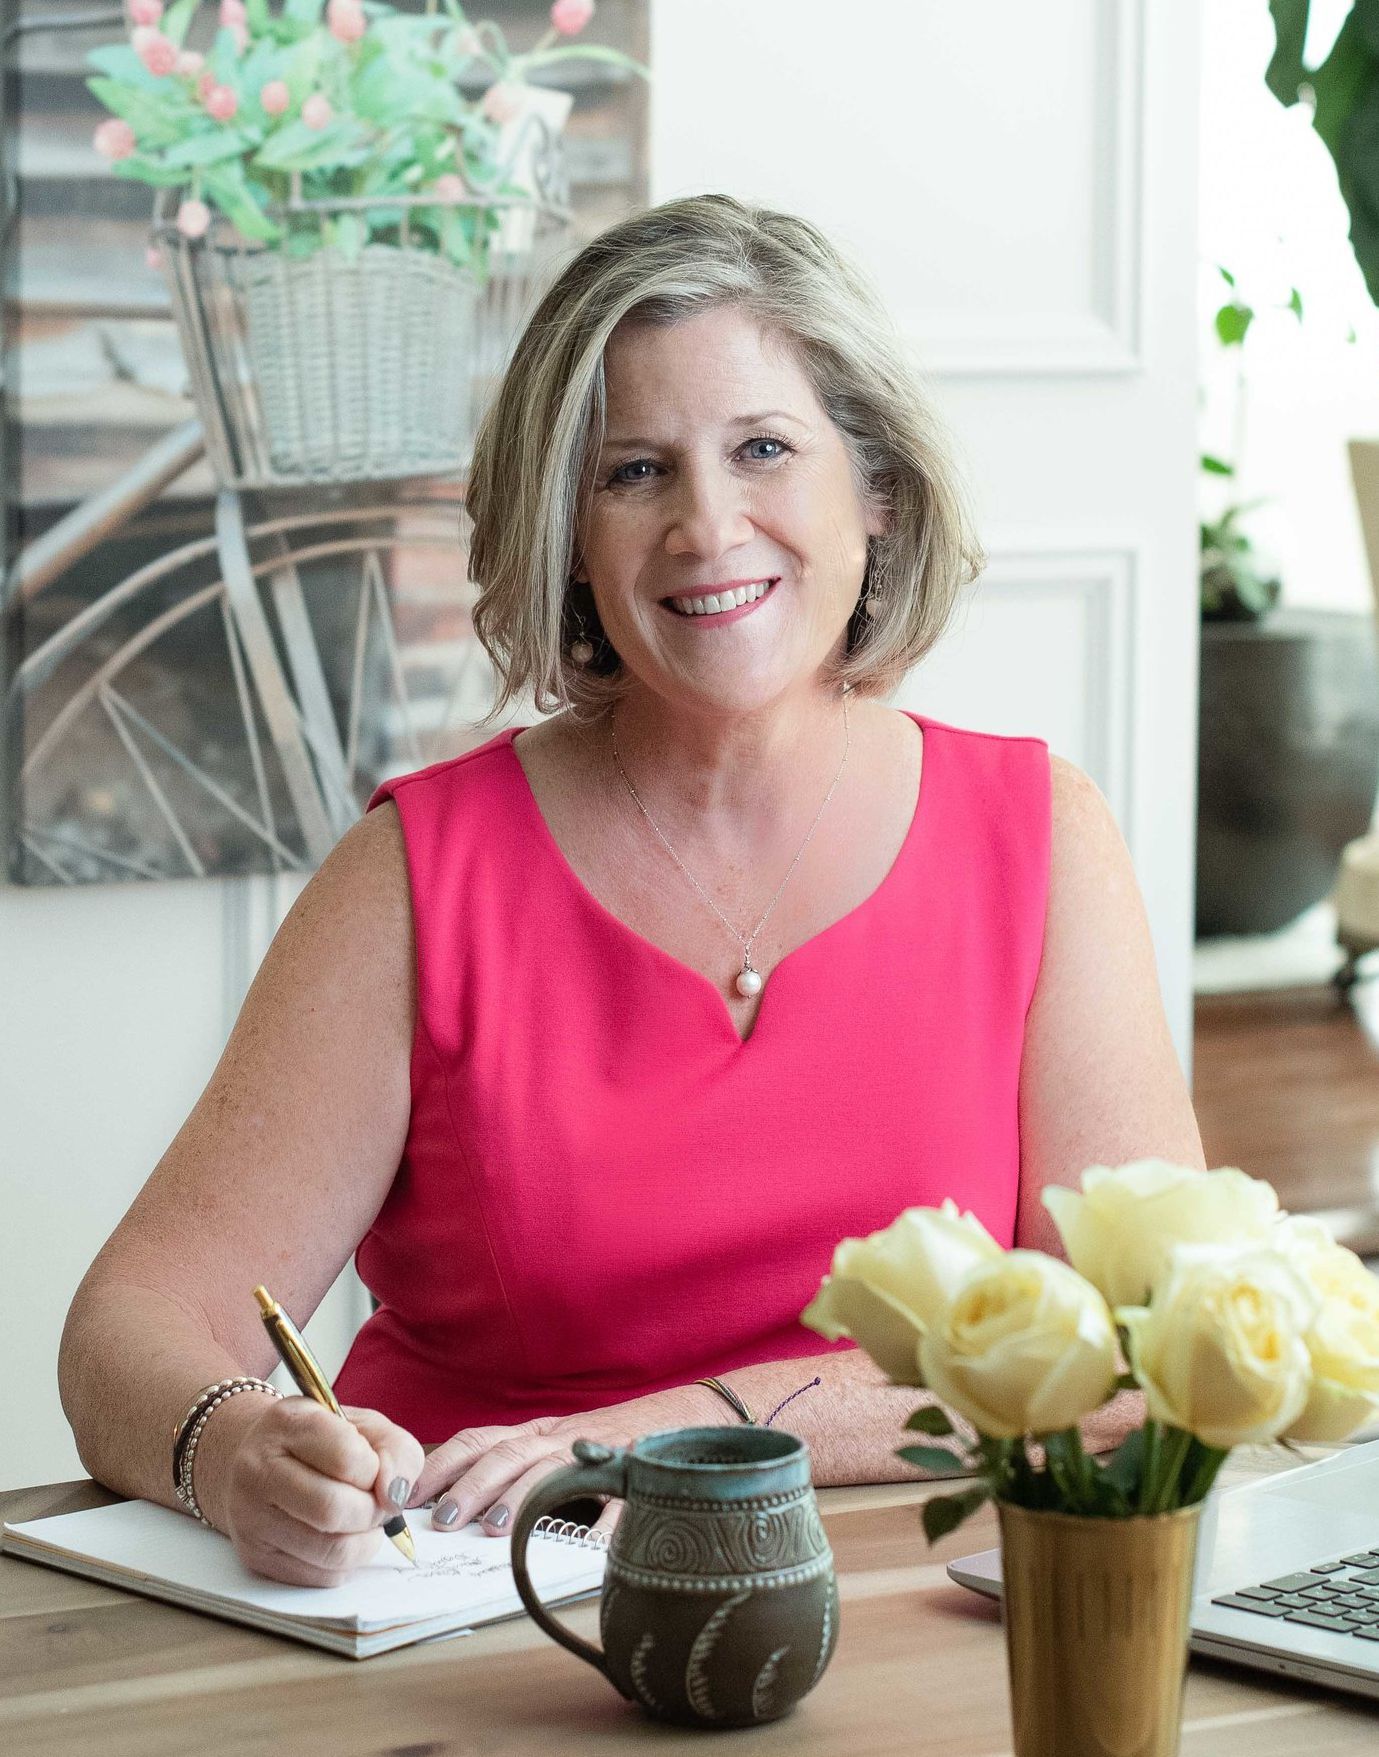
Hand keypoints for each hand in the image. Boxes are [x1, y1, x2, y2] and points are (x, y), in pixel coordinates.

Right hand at [206, 1394, 424, 1587]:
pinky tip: (342, 1538)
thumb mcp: (363, 1426)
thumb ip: (395, 1450)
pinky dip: (346, 1563)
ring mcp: (251, 1517)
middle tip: (376, 1503)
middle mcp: (259, 1470)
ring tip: (363, 1522)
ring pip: (331, 1551)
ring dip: (365, 1542)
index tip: (376, 1471)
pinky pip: (320, 1577)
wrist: (253, 1461)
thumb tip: (395, 1495)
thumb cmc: (318, 1443)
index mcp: (288, 1424)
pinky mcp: (255, 1557)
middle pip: (334, 1510)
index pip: (346, 1458)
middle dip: (373, 1512)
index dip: (376, 1471)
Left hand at [411, 1384, 718, 1539]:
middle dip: (470, 1482)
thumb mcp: (562, 1449)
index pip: (480, 1439)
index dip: (442, 1463)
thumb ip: (522, 1470)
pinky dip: (607, 1520)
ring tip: (492, 1529)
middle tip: (443, 1520)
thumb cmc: (616, 1444)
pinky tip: (592, 1546)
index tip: (408, 1494)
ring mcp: (600, 1450)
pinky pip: (622, 1497)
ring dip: (519, 1497)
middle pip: (508, 1451)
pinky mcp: (640, 1469)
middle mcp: (564, 1436)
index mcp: (540, 1433)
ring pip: (552, 1468)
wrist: (691, 1419)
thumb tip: (460, 1510)